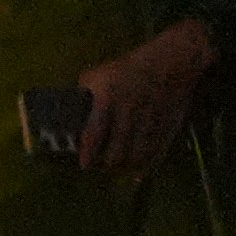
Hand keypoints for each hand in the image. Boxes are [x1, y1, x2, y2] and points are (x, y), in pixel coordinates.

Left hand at [84, 19, 213, 175]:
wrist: (171, 60)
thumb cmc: (127, 70)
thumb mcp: (97, 76)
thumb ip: (82, 97)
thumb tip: (64, 114)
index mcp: (109, 99)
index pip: (95, 132)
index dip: (89, 152)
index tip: (84, 165)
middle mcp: (130, 111)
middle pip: (118, 150)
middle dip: (108, 163)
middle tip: (101, 166)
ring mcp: (151, 119)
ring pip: (139, 154)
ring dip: (127, 165)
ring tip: (119, 167)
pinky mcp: (169, 123)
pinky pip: (159, 150)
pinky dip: (149, 165)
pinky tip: (140, 175)